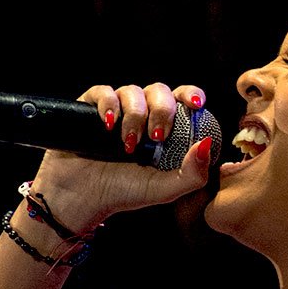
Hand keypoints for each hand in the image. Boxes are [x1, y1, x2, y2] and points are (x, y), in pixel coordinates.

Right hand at [29, 83, 213, 230]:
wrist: (81, 198)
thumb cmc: (124, 192)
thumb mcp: (164, 189)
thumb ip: (192, 174)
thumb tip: (206, 144)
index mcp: (165, 128)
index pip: (183, 100)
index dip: (191, 95)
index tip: (195, 105)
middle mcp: (142, 114)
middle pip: (159, 91)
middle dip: (162, 110)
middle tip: (157, 137)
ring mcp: (116, 110)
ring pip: (132, 91)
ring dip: (134, 115)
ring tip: (128, 144)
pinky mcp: (89, 108)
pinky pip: (103, 91)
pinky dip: (108, 104)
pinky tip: (108, 124)